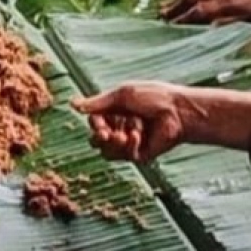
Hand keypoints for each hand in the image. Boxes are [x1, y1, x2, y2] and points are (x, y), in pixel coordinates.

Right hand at [72, 82, 250, 162]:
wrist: (178, 112)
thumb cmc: (153, 97)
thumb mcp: (123, 95)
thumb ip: (98, 103)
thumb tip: (72, 104)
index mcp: (114, 111)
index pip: (94, 122)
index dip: (94, 124)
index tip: (99, 123)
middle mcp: (119, 127)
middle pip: (96, 139)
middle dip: (100, 136)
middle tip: (107, 133)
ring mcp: (128, 142)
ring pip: (106, 151)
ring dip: (115, 141)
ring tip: (127, 133)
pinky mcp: (138, 154)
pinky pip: (123, 155)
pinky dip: (129, 145)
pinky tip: (138, 135)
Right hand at [158, 0, 250, 23]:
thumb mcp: (243, 16)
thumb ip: (224, 22)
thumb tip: (206, 31)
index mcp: (227, 1)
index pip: (201, 10)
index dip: (185, 18)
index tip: (173, 26)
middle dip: (174, 7)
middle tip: (161, 17)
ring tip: (161, 9)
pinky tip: (174, 0)